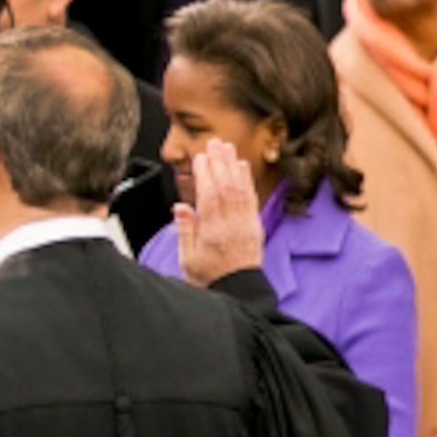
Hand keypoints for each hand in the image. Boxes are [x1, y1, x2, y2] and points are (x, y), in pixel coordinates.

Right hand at [172, 138, 264, 285]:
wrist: (239, 293)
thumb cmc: (210, 279)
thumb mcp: (188, 259)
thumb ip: (185, 230)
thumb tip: (181, 207)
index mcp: (213, 233)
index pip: (210, 196)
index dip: (205, 174)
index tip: (199, 157)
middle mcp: (232, 226)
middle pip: (227, 187)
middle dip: (220, 162)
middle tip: (214, 143)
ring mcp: (246, 225)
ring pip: (240, 189)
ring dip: (233, 166)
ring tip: (227, 148)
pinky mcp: (255, 226)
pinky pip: (251, 198)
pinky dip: (247, 180)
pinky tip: (242, 167)